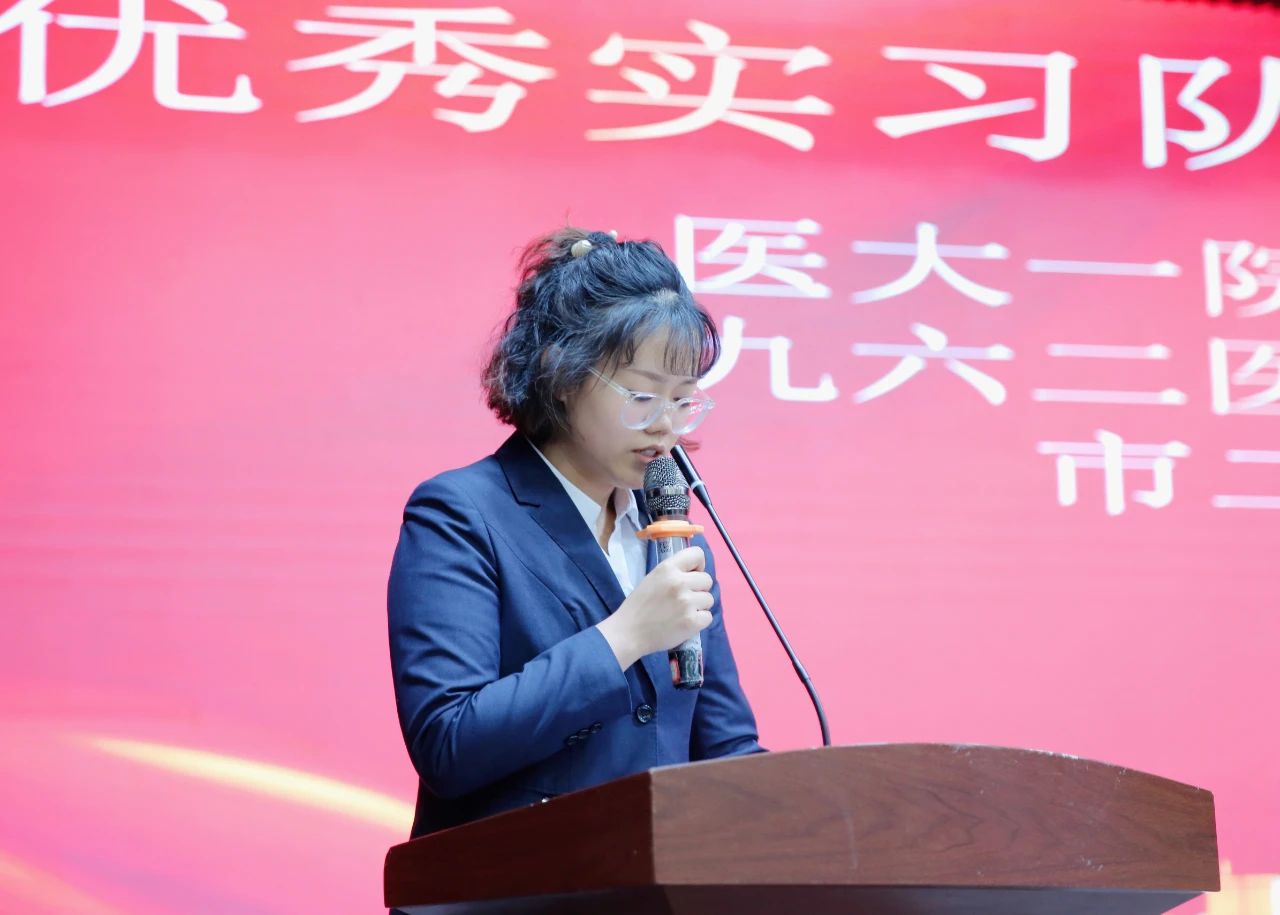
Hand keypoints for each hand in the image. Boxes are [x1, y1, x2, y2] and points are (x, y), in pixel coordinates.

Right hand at [596, 546, 713, 670]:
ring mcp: (687, 602)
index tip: (691, 576)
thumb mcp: (653, 578)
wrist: (629, 632)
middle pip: (707, 580)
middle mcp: (680, 582)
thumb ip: (673, 573)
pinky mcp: (692, 621)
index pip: (697, 554)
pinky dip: (699, 621)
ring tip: (683, 612)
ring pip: (709, 599)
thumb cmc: (639, 605)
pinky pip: (708, 617)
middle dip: (698, 589)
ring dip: (699, 606)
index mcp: (668, 568)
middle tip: (684, 599)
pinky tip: (685, 623)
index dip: (698, 565)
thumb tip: (694, 573)